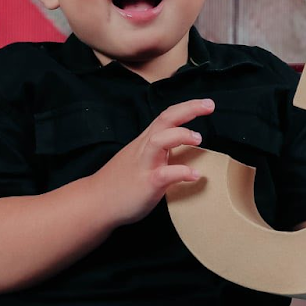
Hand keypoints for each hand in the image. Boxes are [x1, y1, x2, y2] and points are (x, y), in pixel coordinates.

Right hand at [95, 98, 214, 227]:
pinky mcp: (146, 184)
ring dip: (181, 136)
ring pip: (160, 141)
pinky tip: (195, 175)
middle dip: (188, 109)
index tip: (206, 104)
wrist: (96, 202)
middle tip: (209, 105)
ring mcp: (144, 165)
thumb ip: (156, 152)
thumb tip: (177, 150)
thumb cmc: (118, 183)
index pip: (166, 117)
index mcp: (145, 142)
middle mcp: (145, 149)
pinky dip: (181, 172)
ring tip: (199, 139)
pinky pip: (164, 175)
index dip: (186, 107)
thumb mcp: (138, 159)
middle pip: (165, 119)